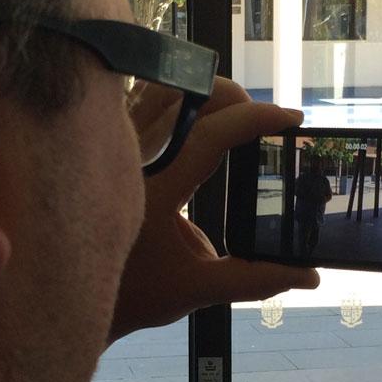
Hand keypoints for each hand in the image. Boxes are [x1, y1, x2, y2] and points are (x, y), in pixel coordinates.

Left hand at [108, 77, 319, 342]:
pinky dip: (176, 94)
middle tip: (263, 120)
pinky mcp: (106, 143)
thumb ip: (255, 279)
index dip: (255, 119)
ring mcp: (113, 146)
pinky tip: (198, 114)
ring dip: (203, 90)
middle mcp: (129, 160)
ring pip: (161, 86)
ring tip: (234, 113)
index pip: (209, 136)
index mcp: (152, 193)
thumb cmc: (133, 294)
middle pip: (186, 94)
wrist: (71, 296)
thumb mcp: (196, 290)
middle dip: (234, 97)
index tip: (289, 118)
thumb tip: (310, 277)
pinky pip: (141, 98)